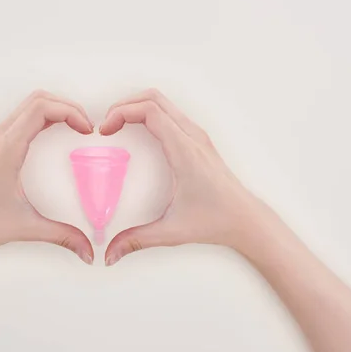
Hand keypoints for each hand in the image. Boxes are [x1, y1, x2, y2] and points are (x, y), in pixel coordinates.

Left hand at [0, 90, 94, 263]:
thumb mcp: (27, 227)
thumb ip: (62, 236)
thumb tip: (88, 250)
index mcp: (8, 148)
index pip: (41, 108)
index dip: (70, 111)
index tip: (87, 129)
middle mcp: (0, 138)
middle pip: (38, 99)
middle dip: (67, 106)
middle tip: (86, 125)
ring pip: (29, 105)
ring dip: (56, 108)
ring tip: (76, 125)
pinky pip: (23, 117)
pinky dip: (44, 116)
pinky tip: (56, 132)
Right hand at [100, 89, 261, 265]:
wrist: (246, 218)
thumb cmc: (215, 220)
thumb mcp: (172, 231)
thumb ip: (137, 240)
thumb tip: (109, 253)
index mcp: (185, 151)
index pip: (150, 111)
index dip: (121, 112)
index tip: (105, 129)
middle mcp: (192, 136)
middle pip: (154, 98)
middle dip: (124, 104)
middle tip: (106, 123)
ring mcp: (197, 135)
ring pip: (163, 102)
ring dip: (136, 106)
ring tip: (117, 123)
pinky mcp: (198, 140)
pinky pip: (170, 113)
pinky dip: (149, 112)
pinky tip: (138, 130)